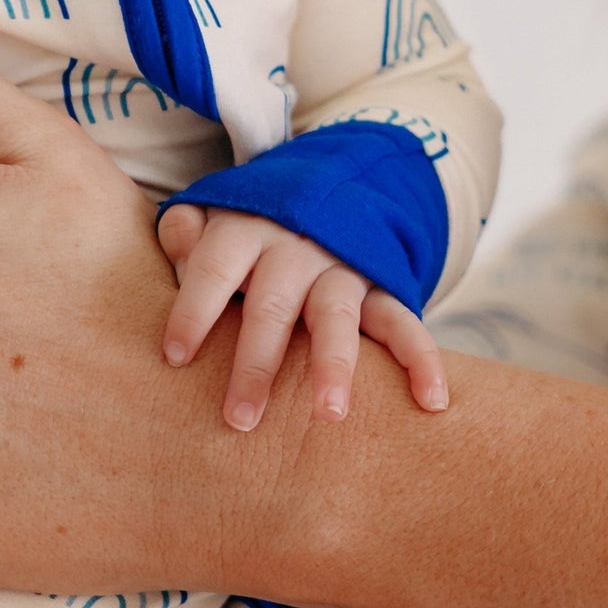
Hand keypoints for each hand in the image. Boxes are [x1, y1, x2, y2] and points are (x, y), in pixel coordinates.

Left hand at [157, 205, 448, 430]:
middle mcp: (294, 249)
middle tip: (240, 419)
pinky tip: (431, 400)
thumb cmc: (246, 229)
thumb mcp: (212, 214)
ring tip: (331, 414)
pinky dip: (421, 359)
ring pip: (338, 317)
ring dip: (334, 365)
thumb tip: (180, 246)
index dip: (194, 310)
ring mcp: (341, 269)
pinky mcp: (379, 288)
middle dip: (257, 362)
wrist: (324, 188)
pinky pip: (402, 321)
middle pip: (273, 304)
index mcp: (245, 230)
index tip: (176, 358)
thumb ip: (186, 230)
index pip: (215, 268)